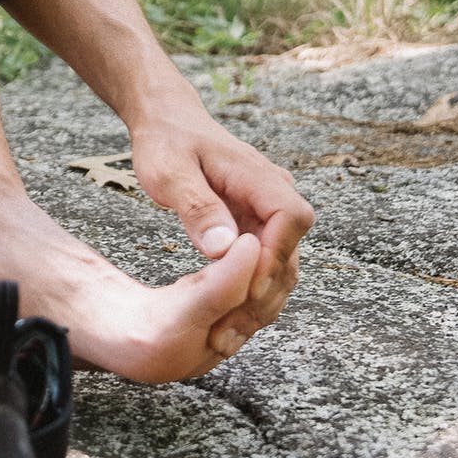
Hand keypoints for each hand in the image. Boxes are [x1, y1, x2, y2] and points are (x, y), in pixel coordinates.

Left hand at [127, 107, 314, 357]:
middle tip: (228, 329)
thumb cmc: (167, 141)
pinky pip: (263, 265)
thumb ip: (196, 207)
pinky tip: (224, 320)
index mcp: (259, 176)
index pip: (291, 218)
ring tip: (225, 335)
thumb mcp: (169, 171)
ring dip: (259, 303)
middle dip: (264, 294)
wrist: (169, 122)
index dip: (273, 257)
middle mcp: (273, 194)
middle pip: (290, 251)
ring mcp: (267, 212)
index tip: (245, 288)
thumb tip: (223, 248)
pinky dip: (249, 294)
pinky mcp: (256, 226)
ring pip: (280, 266)